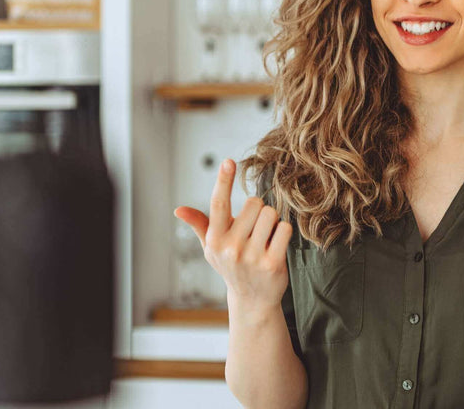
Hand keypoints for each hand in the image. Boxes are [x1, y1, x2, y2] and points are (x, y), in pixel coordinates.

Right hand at [174, 158, 292, 313]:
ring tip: (265, 237)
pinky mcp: (272, 264)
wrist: (252, 300)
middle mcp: (231, 248)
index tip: (228, 162)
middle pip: (255, 203)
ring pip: (271, 214)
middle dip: (258, 210)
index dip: (223, 181)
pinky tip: (276, 245)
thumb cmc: (232, 266)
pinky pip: (284, 228)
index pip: (218, 204)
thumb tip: (178, 210)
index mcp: (214, 239)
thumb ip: (199, 224)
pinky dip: (284, 232)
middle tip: (255, 229)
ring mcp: (252, 257)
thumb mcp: (211, 247)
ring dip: (272, 221)